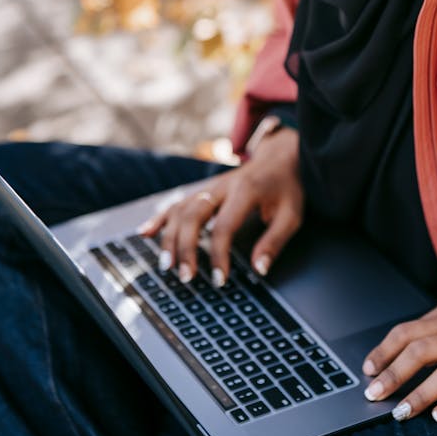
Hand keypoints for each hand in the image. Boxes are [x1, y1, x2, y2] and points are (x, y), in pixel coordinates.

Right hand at [141, 127, 302, 286]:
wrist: (280, 155)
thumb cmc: (286, 187)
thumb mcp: (291, 214)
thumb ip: (275, 241)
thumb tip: (259, 270)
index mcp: (244, 191)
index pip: (224, 226)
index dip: (219, 256)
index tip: (220, 280)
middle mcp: (221, 187)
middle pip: (193, 216)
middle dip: (185, 248)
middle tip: (185, 276)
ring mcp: (209, 187)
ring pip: (181, 209)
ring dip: (169, 238)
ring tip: (166, 265)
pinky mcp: (204, 190)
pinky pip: (177, 202)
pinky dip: (160, 218)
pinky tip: (145, 233)